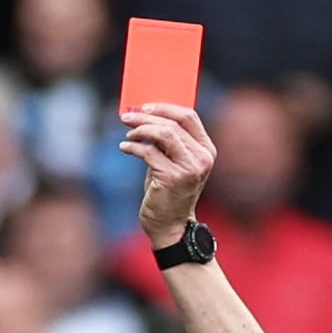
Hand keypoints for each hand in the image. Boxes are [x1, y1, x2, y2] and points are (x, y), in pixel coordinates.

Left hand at [120, 101, 216, 246]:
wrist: (170, 226)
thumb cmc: (169, 193)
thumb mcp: (174, 163)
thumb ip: (169, 141)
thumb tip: (146, 116)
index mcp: (206, 150)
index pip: (189, 116)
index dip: (165, 108)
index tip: (145, 106)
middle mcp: (202, 158)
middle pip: (173, 124)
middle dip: (146, 117)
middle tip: (127, 117)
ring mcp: (189, 168)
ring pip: (163, 134)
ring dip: (140, 130)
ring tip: (128, 134)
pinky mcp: (173, 178)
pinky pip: (149, 152)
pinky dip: (133, 147)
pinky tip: (125, 148)